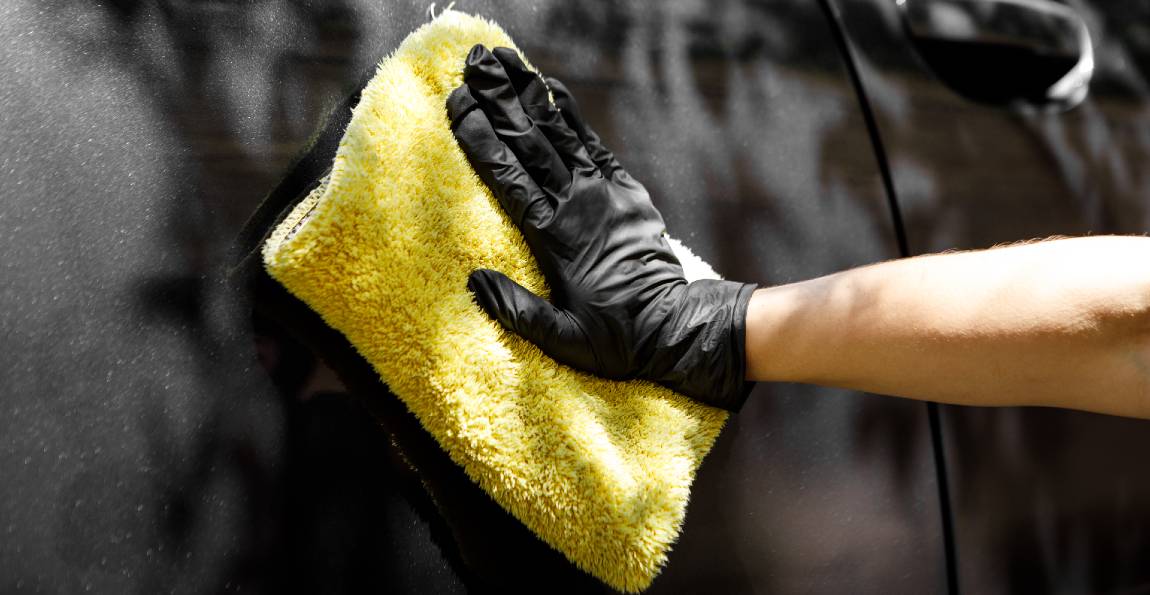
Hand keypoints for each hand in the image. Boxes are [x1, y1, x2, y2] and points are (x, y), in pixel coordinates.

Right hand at [447, 45, 755, 410]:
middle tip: (473, 65)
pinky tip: (554, 90)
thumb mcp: (562, 339)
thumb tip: (473, 279)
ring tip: (505, 62)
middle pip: (530, 143)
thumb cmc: (616, 338)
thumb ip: (517, 310)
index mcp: (555, 238)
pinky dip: (572, 116)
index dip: (481, 138)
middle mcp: (577, 205)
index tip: (457, 104)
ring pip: (559, 135)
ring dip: (530, 96)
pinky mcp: (626, 191)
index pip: (509, 176)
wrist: (677, 327)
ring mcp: (604, 193)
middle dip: (500, 100)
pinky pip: (593, 145)